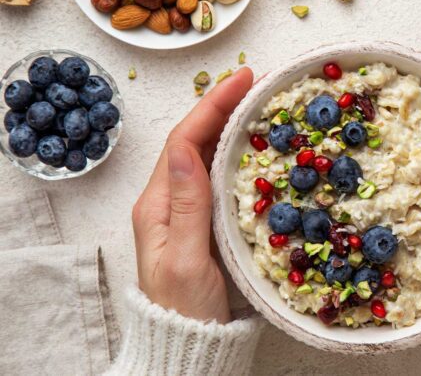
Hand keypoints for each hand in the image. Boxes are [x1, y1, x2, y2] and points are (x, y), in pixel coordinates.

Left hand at [132, 68, 252, 323]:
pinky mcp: (206, 220)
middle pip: (195, 139)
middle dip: (223, 105)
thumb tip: (185, 150)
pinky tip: (257, 144)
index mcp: (160, 204)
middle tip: (258, 82)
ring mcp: (188, 209)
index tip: (244, 79)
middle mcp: (171, 199)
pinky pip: (220, 175)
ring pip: (208, 154)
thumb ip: (188, 205)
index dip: (213, 106)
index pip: (185, 141)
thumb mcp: (186, 257)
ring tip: (260, 102)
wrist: (190, 341)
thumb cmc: (187, 306)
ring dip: (231, 124)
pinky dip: (238, 152)